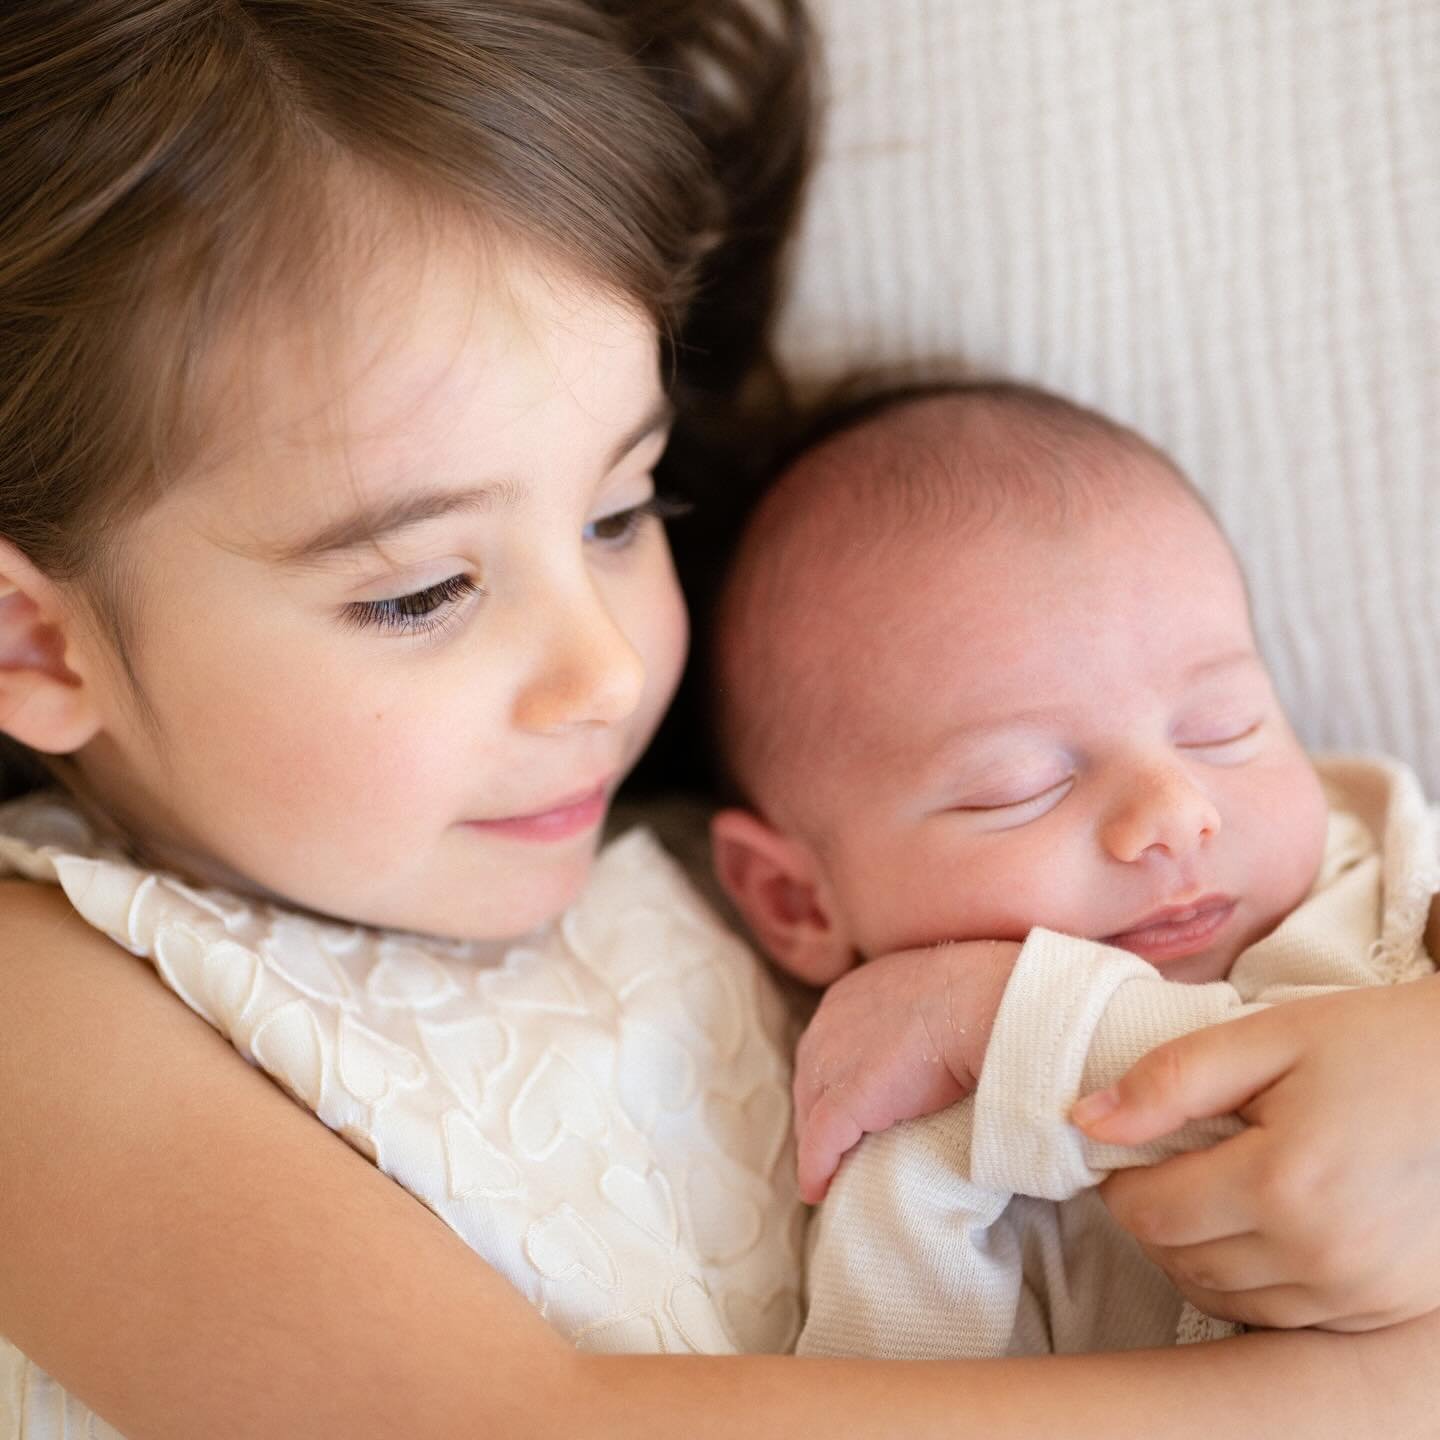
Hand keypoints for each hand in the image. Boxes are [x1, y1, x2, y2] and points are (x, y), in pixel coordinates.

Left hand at [792, 939, 1019, 1202]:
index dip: (831, 1079)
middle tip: (833, 1145)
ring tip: (830, 1172)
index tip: (844, 1104)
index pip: (827, 1046)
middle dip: (816, 1112)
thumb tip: (936, 1042)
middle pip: (810, 1079)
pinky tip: (819, 1190)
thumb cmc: (976, 996)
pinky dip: (817, 1168)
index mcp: (850, 996)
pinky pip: (820, 1143)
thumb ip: (916, 1018)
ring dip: (818, 1144)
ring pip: (811, 1112)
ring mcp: (833, 1062)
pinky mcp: (846, 1101)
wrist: (980, 1003)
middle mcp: (829, 1025)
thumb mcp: (933, 996)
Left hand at [1071, 976, 1439, 1330]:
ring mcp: (1359, 1292)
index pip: (1148, 1212)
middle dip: (1152, 1215)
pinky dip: (1251, 1283)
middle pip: (1180, 1261)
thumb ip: (1170, 1079)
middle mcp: (1321, 1255)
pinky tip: (1258, 1229)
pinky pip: (1284, 1318)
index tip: (1126, 1148)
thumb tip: (1085, 1121)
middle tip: (1164, 1165)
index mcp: (1281, 1183)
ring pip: (1226, 1299)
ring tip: (1207, 1195)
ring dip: (1194, 1254)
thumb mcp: (1269, 1037)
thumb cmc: (1377, 1045)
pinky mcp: (1388, 1307)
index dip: (1119, 1179)